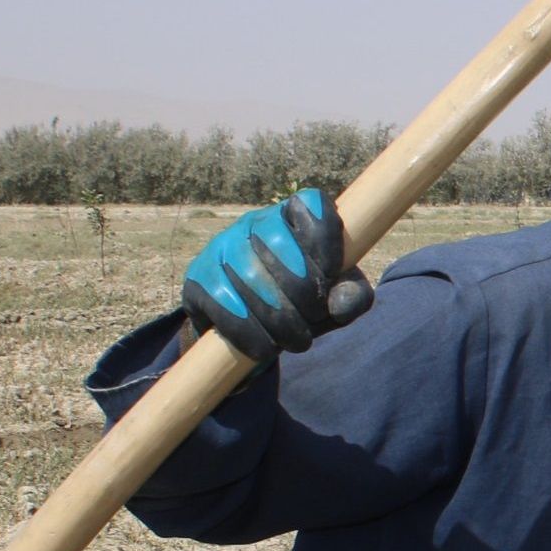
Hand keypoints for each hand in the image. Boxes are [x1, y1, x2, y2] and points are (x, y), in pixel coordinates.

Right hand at [181, 189, 374, 363]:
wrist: (251, 327)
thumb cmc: (303, 302)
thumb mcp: (337, 299)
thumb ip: (352, 296)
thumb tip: (338, 305)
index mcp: (294, 216)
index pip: (312, 204)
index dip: (325, 241)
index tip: (331, 275)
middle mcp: (254, 222)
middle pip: (278, 244)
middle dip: (303, 292)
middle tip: (313, 319)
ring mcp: (221, 246)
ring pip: (249, 275)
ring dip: (279, 319)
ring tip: (294, 341)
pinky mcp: (198, 277)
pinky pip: (222, 301)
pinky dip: (249, 332)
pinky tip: (263, 347)